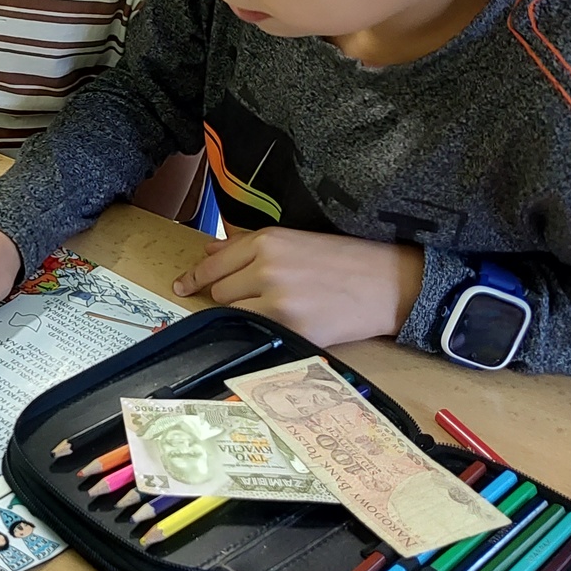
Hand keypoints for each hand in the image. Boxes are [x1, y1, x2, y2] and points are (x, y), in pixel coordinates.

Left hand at [172, 227, 423, 347]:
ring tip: (277, 309)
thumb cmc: (346, 260)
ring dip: (244, 313)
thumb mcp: (296, 240)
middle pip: (218, 290)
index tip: (180, 286)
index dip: (195, 277)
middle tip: (258, 299)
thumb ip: (248, 246)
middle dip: (229, 295)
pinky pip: (254, 331)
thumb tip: (208, 251)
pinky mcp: (290, 326)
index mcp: (269, 240)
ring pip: (232, 311)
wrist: (390, 283)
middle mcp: (267, 266)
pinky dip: (259, 330)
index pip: (214, 263)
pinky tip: (279, 324)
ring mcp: (277, 298)